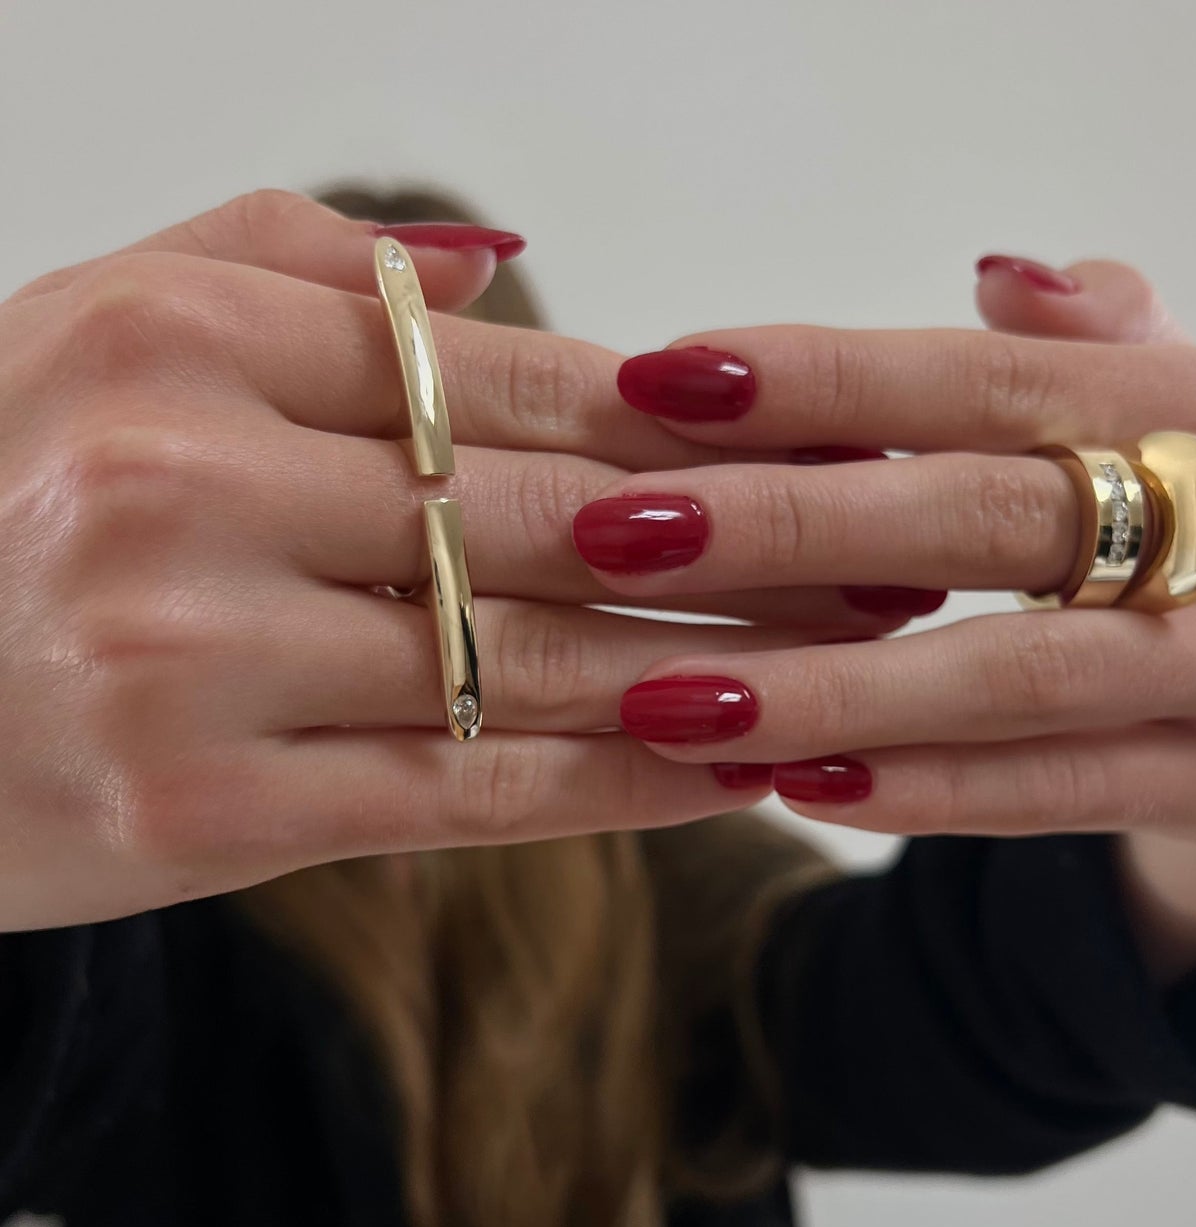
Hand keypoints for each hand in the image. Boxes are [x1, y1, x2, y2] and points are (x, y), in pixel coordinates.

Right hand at [0, 190, 895, 931]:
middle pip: (551, 517)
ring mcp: (192, 657)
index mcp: (183, 339)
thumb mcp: (106, 324)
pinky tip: (736, 774)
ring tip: (860, 665)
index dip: (692, 418)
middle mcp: (187, 485)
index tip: (824, 443)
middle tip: (904, 555)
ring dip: (723, 667)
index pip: (512, 378)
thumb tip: (511, 260)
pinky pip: (465, 791)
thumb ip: (295, 262)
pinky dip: (619, 784)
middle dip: (755, 544)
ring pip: (530, 662)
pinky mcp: (199, 813)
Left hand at [572, 255, 1195, 972]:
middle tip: (622, 535)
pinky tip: (794, 783)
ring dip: (825, 686)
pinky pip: (1050, 792)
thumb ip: (1080, 345)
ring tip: (670, 696)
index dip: (819, 381)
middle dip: (785, 525)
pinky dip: (918, 790)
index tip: (659, 380)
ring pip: (1008, 675)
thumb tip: (992, 278)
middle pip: (981, 517)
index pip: (982, 381)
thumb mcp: (1166, 412)